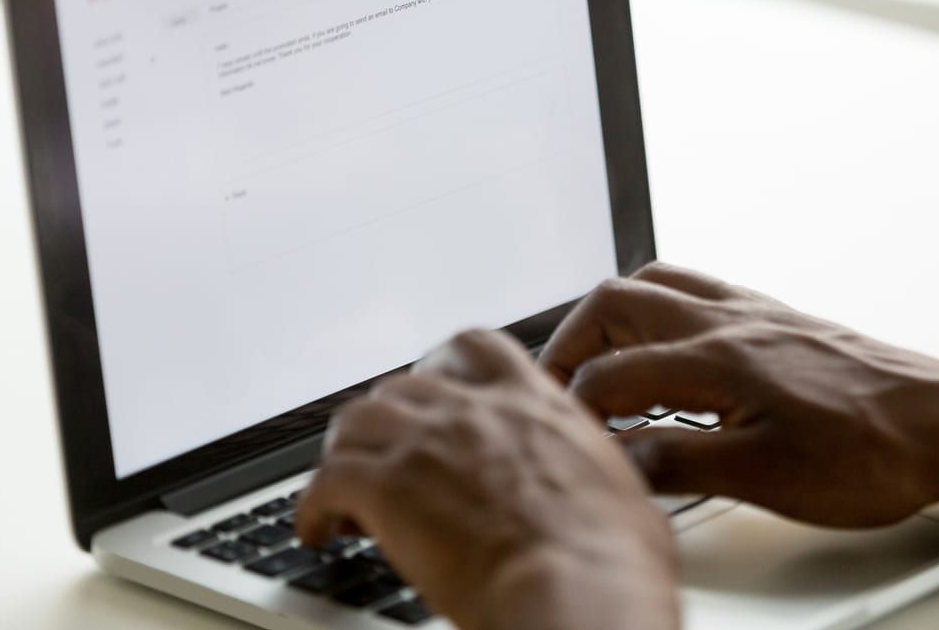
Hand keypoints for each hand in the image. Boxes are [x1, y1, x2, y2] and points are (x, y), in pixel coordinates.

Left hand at [296, 329, 678, 629]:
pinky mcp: (384, 489)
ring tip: (345, 484)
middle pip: (403, 385)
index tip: (436, 390)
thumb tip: (610, 500)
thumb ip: (598, 477)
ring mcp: (424, 444)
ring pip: (356, 421)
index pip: (476, 348)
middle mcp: (473, 411)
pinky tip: (319, 528)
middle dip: (390, 418)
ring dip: (347, 451)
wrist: (576, 589)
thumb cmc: (611, 558)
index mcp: (533, 405)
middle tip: (387, 452)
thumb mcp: (624, 494)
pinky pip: (325, 482)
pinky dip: (314, 505)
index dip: (445, 367)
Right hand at [540, 262, 938, 528]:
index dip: (574, 411)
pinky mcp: (778, 319)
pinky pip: (698, 290)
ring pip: (655, 284)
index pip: (610, 374)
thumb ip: (680, 463)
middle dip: (571, 344)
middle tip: (559, 388)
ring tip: (601, 363)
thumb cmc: (873, 452)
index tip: (567, 441)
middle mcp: (729, 322)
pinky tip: (671, 350)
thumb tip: (618, 459)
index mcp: (717, 359)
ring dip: (612, 319)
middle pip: (616, 303)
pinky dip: (659, 312)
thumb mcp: (767, 478)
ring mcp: (754, 314)